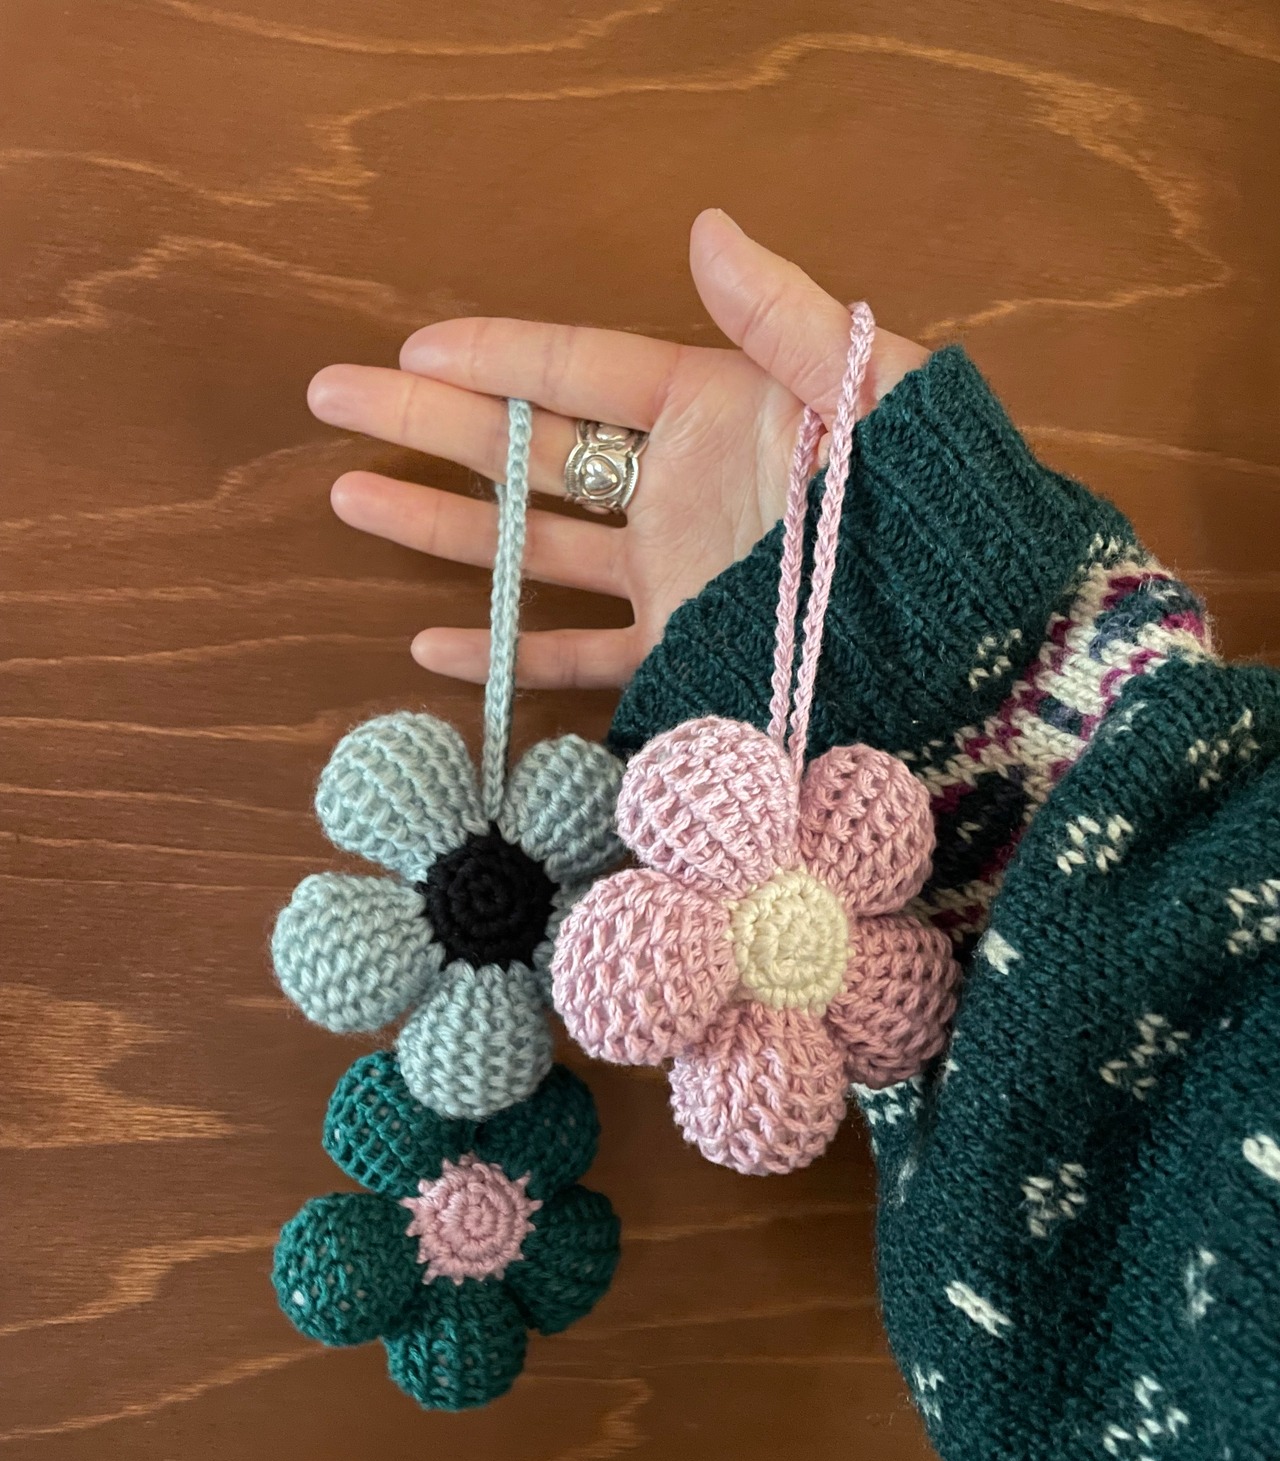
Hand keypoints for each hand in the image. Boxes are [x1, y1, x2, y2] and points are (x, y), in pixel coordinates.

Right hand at [307, 210, 928, 689]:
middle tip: (331, 398)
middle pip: (529, 448)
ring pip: (534, 548)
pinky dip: (508, 653)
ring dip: (444, 528)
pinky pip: (579, 654)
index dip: (492, 358)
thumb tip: (704, 227)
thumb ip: (781, 317)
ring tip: (348, 499)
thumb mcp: (868, 386)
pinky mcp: (682, 652)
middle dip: (428, 423)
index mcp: (710, 406)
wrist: (978, 633)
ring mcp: (670, 573)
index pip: (576, 372)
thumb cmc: (934, 498)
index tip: (408, 349)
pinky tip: (433, 644)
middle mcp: (674, 485)